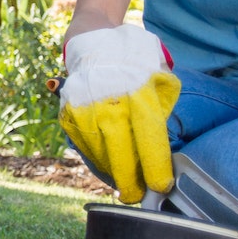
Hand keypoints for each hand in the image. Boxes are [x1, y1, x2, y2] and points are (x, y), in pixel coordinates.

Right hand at [60, 23, 179, 203]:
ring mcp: (84, 110)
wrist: (92, 42)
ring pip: (100, 154)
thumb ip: (164, 106)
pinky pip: (83, 146)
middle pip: (120, 155)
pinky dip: (96, 158)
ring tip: (125, 181)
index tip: (162, 186)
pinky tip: (108, 163)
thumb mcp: (159, 75)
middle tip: (138, 196)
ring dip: (113, 172)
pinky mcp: (68, 114)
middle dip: (130, 182)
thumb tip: (169, 142)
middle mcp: (108, 103)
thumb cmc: (133, 62)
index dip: (156, 167)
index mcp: (137, 94)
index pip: (149, 140)